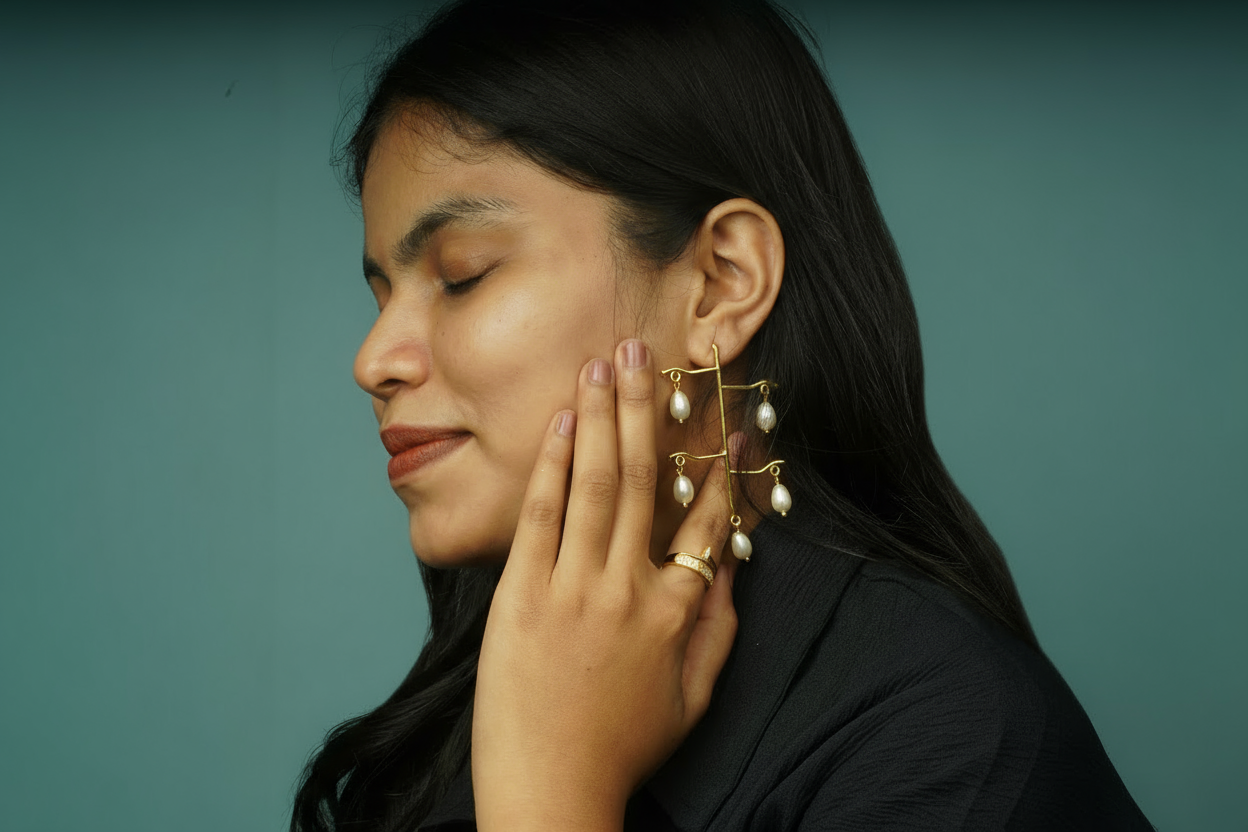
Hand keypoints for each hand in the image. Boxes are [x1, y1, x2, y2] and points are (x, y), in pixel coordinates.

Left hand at [471, 339, 738, 830]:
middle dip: (648, 406)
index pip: (705, 517)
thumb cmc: (624, 748)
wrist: (550, 793)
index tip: (725, 412)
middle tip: (646, 349)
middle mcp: (628, 588)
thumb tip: (733, 567)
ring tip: (604, 361)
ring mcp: (572, 588)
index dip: (719, 459)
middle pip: (647, 478)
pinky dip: (555, 465)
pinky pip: (542, 516)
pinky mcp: (521, 595)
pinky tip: (565, 422)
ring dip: (603, 416)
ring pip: (597, 483)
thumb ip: (719, 627)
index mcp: (675, 612)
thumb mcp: (694, 696)